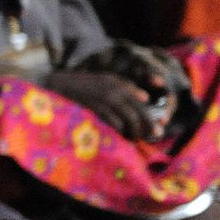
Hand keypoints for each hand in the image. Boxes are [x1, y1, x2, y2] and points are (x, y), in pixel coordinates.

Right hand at [42, 69, 159, 140]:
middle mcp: (114, 93)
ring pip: (127, 120)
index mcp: (119, 85)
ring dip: (133, 132)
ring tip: (135, 139)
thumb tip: (146, 97)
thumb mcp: (107, 80)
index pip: (141, 103)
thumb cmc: (85, 83)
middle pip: (137, 113)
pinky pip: (113, 123)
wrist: (61, 84)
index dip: (151, 116)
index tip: (158, 128)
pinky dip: (119, 132)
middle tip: (154, 137)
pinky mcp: (95, 110)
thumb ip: (126, 87)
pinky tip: (121, 137)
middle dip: (148, 127)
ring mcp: (104, 102)